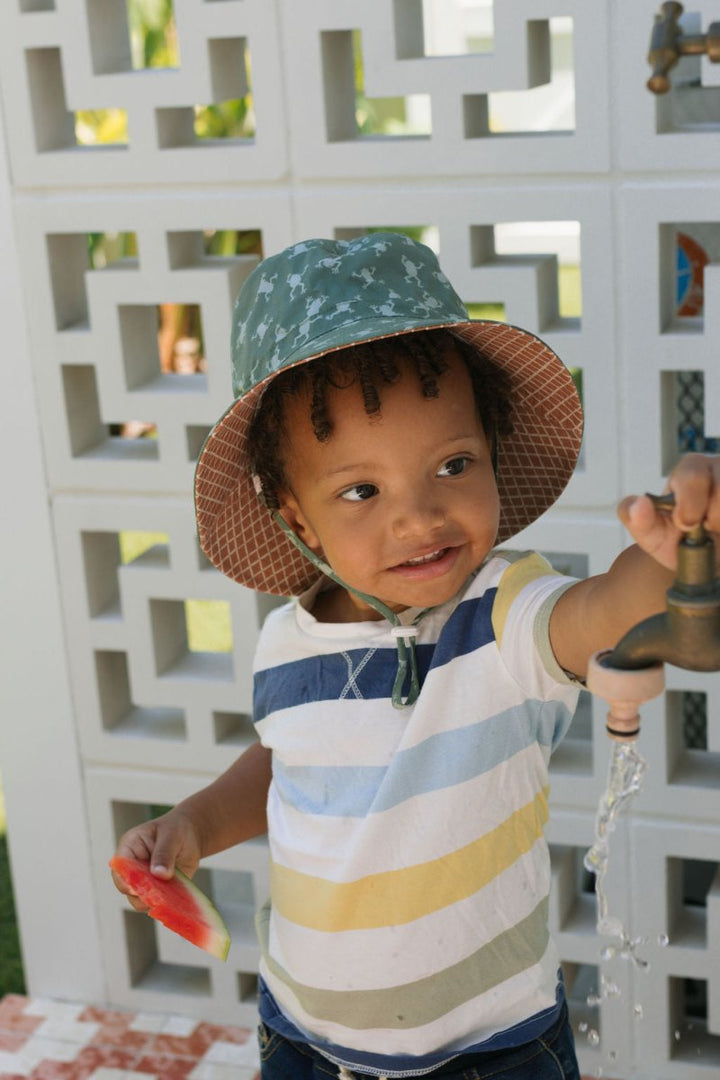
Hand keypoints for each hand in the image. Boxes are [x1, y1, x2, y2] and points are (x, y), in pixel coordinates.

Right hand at [111, 808, 201, 912]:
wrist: (192, 836)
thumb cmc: (177, 829)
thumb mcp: (172, 835)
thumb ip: (164, 853)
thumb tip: (159, 874)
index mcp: (129, 847)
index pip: (120, 867)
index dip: (125, 880)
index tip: (137, 889)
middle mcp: (132, 867)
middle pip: (126, 888)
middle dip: (141, 894)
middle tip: (158, 894)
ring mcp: (143, 880)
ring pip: (139, 900)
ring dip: (153, 901)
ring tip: (169, 895)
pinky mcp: (156, 891)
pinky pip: (155, 903)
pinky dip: (164, 904)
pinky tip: (174, 900)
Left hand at [618, 453, 719, 571]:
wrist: (707, 564)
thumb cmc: (680, 542)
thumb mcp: (652, 535)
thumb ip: (635, 518)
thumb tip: (638, 504)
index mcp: (692, 470)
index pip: (692, 474)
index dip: (689, 503)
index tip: (686, 525)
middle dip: (714, 515)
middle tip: (707, 530)